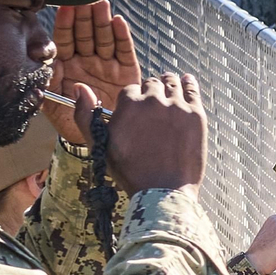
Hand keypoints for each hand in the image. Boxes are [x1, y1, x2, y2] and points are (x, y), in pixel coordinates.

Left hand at [45, 1, 141, 144]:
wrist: (96, 138)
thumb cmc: (71, 120)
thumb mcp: (52, 100)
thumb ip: (49, 80)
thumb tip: (50, 62)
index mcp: (66, 64)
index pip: (64, 38)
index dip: (65, 23)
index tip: (65, 6)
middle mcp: (86, 60)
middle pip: (85, 33)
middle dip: (85, 16)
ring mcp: (106, 65)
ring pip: (104, 38)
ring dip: (103, 21)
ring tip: (102, 5)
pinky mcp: (125, 72)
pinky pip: (123, 51)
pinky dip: (122, 36)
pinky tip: (118, 22)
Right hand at [75, 74, 205, 196]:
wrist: (163, 192)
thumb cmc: (131, 171)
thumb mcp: (100, 144)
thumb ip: (86, 115)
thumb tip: (79, 87)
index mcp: (130, 104)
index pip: (131, 89)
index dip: (134, 100)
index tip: (138, 111)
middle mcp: (153, 100)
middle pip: (153, 84)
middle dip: (152, 92)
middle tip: (155, 105)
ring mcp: (177, 107)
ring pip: (172, 83)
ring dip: (169, 85)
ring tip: (170, 91)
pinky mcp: (196, 115)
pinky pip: (192, 89)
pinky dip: (189, 83)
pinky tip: (187, 82)